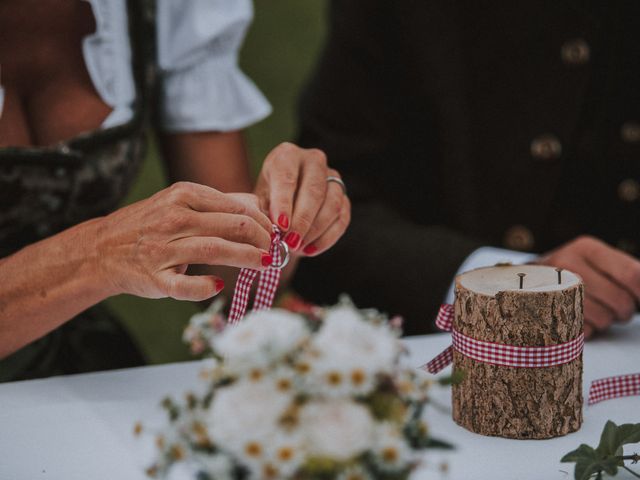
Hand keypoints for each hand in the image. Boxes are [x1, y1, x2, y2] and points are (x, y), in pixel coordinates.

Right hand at [96, 182, 272, 300]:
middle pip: (232, 226)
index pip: (236, 207)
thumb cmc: (152, 224)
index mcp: (184, 195)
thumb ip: (219, 202)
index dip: (263, 223)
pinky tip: (219, 285)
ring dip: (247, 258)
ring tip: (265, 264)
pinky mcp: (155, 278)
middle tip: (275, 252)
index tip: (276, 234)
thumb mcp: (181, 201)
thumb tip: (259, 206)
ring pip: (215, 250)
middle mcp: (174, 219)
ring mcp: (163, 249)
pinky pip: (184, 285)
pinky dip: (204, 287)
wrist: (103, 249)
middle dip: (262, 240)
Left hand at [254, 142, 350, 255]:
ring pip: (332, 205)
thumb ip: (266, 212)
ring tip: (298, 247)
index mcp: (287, 156)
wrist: (284, 203)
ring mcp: (333, 178)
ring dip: (315, 231)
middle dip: (302, 221)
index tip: (280, 225)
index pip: (288, 178)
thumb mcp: (259, 201)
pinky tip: (310, 249)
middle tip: (290, 242)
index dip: (284, 203)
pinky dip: (327, 238)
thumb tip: (276, 230)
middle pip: (314, 191)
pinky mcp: (344, 197)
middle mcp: (313, 161)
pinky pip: (342, 219)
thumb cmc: (267, 200)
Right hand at [536, 236, 639, 337]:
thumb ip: (625, 271)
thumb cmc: (571, 272)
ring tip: (594, 310)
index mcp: (586, 248)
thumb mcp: (596, 260)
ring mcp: (554, 289)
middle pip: (621, 300)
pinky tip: (577, 317)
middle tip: (615, 306)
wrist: (522, 281)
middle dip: (624, 311)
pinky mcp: (546, 313)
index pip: (632, 274)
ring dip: (605, 321)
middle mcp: (567, 265)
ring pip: (604, 319)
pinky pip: (584, 331)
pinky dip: (586, 330)